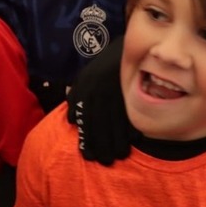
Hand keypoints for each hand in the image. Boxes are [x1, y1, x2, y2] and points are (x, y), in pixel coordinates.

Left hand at [67, 37, 138, 165]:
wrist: (125, 45)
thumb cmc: (103, 65)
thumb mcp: (85, 78)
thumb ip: (76, 97)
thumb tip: (72, 121)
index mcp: (86, 92)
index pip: (85, 120)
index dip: (87, 139)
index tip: (89, 155)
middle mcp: (98, 94)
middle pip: (99, 124)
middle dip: (102, 145)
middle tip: (106, 161)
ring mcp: (115, 92)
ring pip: (115, 121)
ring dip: (118, 141)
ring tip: (120, 155)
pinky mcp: (130, 91)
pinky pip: (130, 111)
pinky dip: (132, 126)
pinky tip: (134, 140)